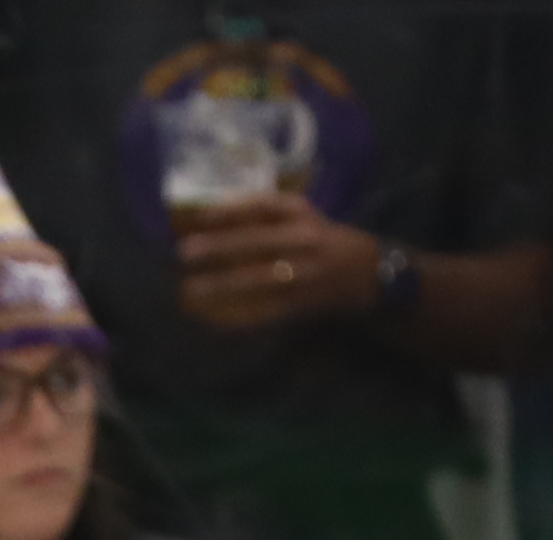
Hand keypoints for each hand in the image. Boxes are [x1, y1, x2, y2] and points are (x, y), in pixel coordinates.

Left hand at [167, 188, 378, 337]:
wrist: (368, 274)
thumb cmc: (325, 240)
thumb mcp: (304, 217)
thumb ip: (267, 214)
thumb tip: (215, 212)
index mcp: (303, 214)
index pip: (264, 205)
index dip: (231, 209)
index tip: (200, 215)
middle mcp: (304, 241)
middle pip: (256, 242)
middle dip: (219, 247)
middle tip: (184, 252)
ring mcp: (303, 275)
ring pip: (257, 279)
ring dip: (221, 285)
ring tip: (190, 290)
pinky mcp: (301, 304)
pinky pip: (265, 312)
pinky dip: (237, 318)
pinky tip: (212, 321)